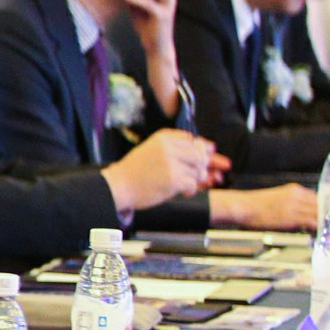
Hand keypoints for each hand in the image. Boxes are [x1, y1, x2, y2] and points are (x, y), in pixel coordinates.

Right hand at [102, 127, 216, 211]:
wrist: (118, 185)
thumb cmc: (135, 171)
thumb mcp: (153, 150)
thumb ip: (177, 148)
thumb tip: (211, 149)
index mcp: (163, 137)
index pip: (192, 140)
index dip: (202, 149)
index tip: (206, 157)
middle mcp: (168, 147)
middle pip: (199, 154)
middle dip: (202, 167)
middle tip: (196, 175)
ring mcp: (171, 163)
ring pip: (198, 170)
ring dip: (195, 180)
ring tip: (185, 184)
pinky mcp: (173, 179)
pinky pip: (193, 183)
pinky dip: (191, 190)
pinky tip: (183, 192)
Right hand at [212, 183, 318, 231]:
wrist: (243, 207)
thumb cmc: (254, 205)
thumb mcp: (275, 197)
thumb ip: (290, 202)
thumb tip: (299, 212)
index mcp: (294, 189)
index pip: (317, 197)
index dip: (323, 206)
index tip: (327, 214)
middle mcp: (297, 196)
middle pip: (321, 205)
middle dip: (327, 214)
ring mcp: (296, 206)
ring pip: (319, 213)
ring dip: (324, 222)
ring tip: (328, 229)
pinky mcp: (292, 218)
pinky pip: (312, 222)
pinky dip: (317, 227)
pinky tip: (318, 232)